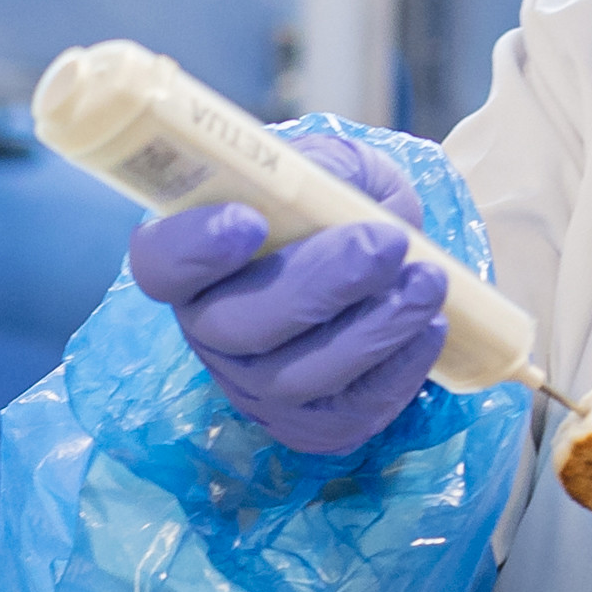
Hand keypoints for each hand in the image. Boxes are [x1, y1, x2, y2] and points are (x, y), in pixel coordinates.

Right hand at [128, 133, 449, 456]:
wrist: (379, 264)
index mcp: (192, 257)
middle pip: (238, 326)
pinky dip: (396, 368)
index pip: (161, 263)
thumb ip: (325, 170)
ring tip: (429, 282)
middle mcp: (209, 329)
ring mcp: (254, 385)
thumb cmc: (337, 210)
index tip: (251, 220)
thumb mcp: (334, 168)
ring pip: (298, 375)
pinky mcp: (309, 424)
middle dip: (319, 285)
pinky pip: (347, 411)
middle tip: (386, 244)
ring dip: (373, 329)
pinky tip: (430, 325)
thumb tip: (334, 189)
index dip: (195, 249)